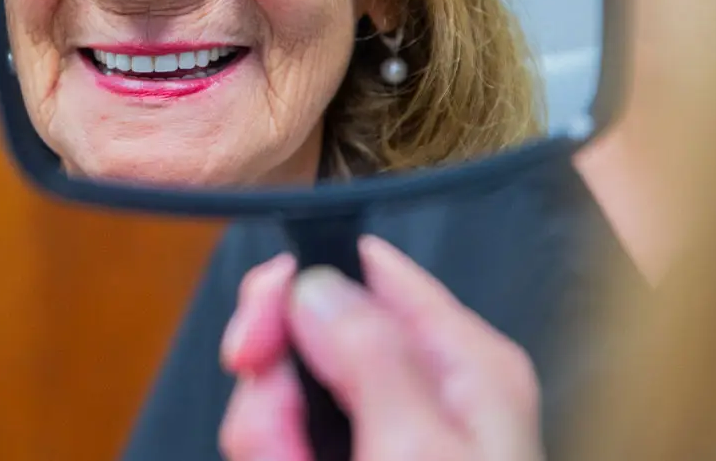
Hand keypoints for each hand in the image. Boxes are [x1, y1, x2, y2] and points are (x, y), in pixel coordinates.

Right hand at [218, 235, 542, 460]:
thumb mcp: (419, 454)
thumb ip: (369, 354)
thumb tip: (313, 281)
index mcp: (460, 362)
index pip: (369, 272)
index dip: (301, 284)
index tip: (255, 337)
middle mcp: (422, 389)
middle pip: (312, 334)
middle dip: (275, 386)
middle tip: (274, 441)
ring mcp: (383, 438)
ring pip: (288, 398)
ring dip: (268, 439)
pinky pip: (286, 445)